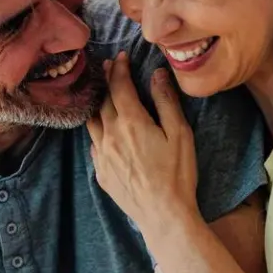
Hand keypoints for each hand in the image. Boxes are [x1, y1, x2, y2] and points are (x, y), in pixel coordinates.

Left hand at [86, 52, 198, 235]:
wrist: (163, 215)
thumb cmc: (177, 174)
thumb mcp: (179, 134)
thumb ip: (166, 101)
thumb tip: (157, 74)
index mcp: (130, 121)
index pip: (119, 86)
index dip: (119, 68)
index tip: (120, 56)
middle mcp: (110, 135)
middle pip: (103, 101)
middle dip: (107, 81)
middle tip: (109, 68)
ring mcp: (102, 155)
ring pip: (93, 122)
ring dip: (97, 105)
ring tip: (102, 96)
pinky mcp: (101, 173)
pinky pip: (94, 144)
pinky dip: (98, 131)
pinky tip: (104, 132)